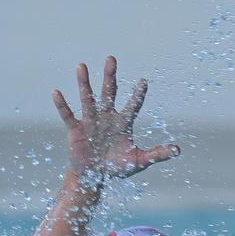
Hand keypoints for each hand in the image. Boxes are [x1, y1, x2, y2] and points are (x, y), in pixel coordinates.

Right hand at [52, 56, 178, 178]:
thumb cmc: (118, 167)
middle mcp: (107, 117)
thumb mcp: (139, 161)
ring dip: (84, 83)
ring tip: (82, 66)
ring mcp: (90, 121)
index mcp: (123, 123)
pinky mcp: (76, 129)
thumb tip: (178, 150)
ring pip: (88, 98)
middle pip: (109, 92)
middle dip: (110, 76)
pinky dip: (62, 104)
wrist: (95, 177)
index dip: (138, 95)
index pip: (133, 105)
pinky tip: (56, 92)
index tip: (143, 82)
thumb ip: (157, 154)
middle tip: (111, 58)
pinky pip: (68, 115)